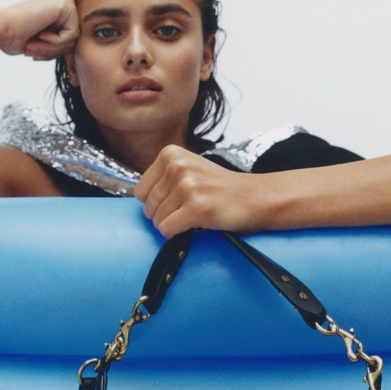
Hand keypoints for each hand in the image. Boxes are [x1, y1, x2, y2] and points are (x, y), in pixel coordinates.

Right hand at [0, 0, 79, 59]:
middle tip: (33, 51)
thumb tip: (75, 59)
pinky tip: (40, 35)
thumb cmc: (15, 38)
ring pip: (74, 39)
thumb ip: (59, 46)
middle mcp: (64, 3)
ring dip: (52, 49)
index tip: (35, 54)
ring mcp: (65, 0)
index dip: (53, 53)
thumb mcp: (43, 45)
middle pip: (74, 40)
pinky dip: (55, 42)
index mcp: (60, 11)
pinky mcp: (65, 3)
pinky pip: (72, 34)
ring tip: (33, 45)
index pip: (70, 42)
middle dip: (53, 52)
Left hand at [135, 145, 260, 236]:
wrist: (255, 197)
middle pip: (148, 207)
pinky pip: (167, 230)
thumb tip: (135, 197)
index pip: (140, 192)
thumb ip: (162, 177)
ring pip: (157, 220)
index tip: (177, 201)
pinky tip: (196, 224)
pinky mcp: (196, 207)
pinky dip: (178, 234)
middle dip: (165, 216)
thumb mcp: (188, 168)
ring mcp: (187, 186)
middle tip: (189, 210)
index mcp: (170, 154)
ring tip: (196, 214)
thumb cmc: (219, 188)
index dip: (156, 203)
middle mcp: (177, 166)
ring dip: (174, 225)